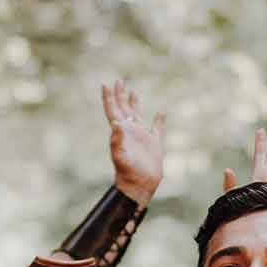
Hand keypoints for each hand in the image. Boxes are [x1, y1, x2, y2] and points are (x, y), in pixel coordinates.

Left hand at [101, 79, 163, 205]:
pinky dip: (159, 119)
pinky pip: (157, 127)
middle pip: (123, 108)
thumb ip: (117, 140)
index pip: (112, 110)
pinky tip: (161, 112)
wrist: (140, 185)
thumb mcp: (121, 156)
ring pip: (137, 114)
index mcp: (120, 132)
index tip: (105, 83)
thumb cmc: (128, 173)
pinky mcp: (153, 143)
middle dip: (120, 95)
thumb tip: (116, 122)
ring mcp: (141, 136)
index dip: (108, 98)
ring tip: (133, 90)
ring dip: (134, 102)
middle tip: (118, 80)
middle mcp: (130, 131)